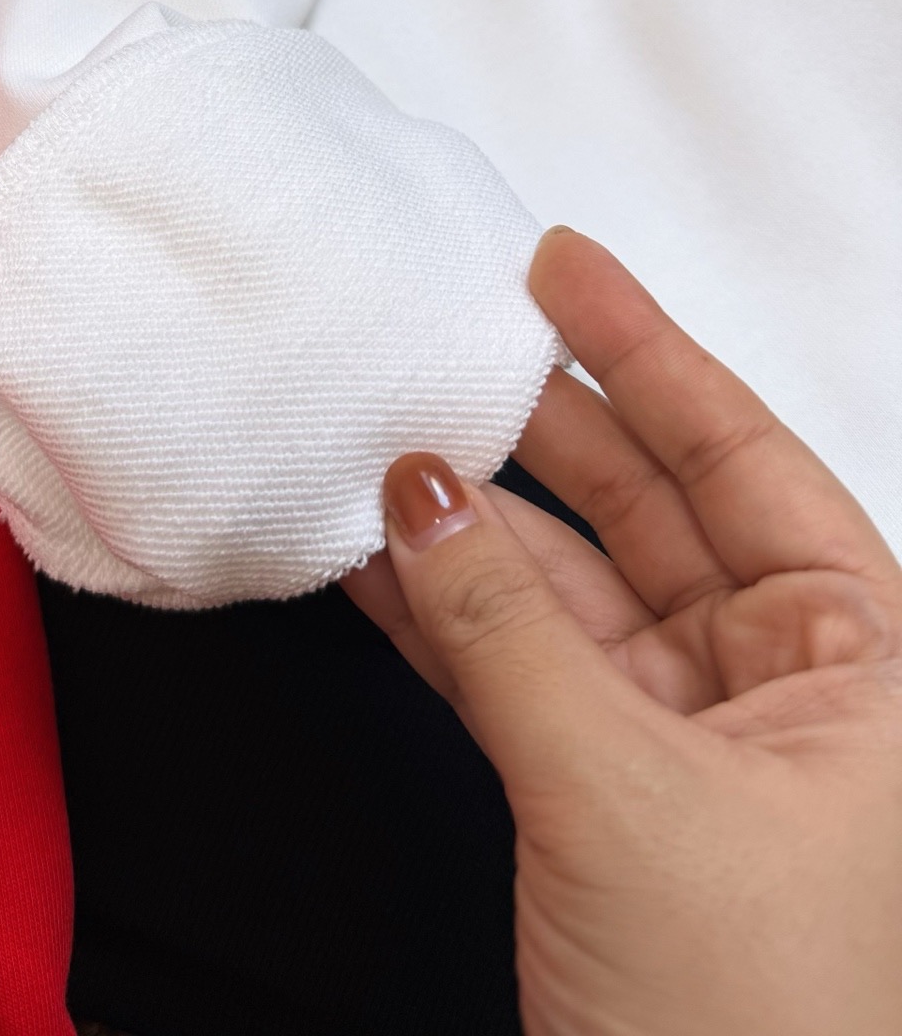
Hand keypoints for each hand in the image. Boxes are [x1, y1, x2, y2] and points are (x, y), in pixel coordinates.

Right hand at [343, 228, 901, 1035]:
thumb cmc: (753, 1023)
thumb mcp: (625, 794)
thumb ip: (505, 626)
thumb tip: (415, 485)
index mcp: (863, 659)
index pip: (742, 457)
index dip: (647, 351)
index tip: (560, 265)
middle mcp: (786, 682)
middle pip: (651, 505)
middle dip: (546, 424)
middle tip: (447, 338)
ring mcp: (690, 737)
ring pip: (570, 587)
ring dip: (471, 523)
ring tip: (380, 436)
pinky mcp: (608, 794)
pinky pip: (520, 668)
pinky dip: (443, 616)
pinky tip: (372, 558)